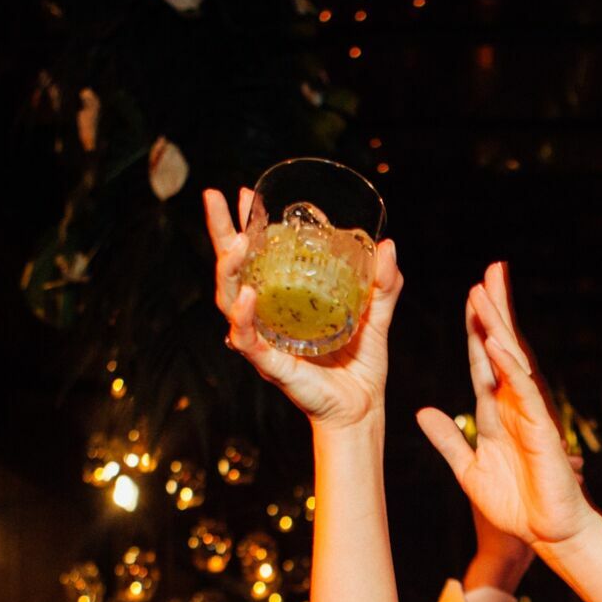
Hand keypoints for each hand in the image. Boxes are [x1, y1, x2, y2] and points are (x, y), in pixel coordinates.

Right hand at [205, 187, 401, 428]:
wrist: (363, 409)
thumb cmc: (361, 366)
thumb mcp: (376, 316)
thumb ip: (383, 284)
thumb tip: (387, 245)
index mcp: (284, 302)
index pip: (257, 257)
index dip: (247, 224)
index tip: (245, 192)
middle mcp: (267, 318)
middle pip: (232, 271)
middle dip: (220, 233)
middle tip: (215, 198)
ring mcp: (264, 341)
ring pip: (230, 299)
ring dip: (229, 268)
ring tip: (236, 242)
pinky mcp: (271, 365)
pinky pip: (249, 339)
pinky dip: (245, 317)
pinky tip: (249, 296)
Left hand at [419, 271, 594, 547]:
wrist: (546, 533)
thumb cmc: (516, 505)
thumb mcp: (468, 470)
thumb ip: (447, 440)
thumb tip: (422, 412)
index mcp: (495, 412)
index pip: (483, 359)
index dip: (476, 327)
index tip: (470, 294)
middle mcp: (514, 404)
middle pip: (503, 347)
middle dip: (495, 308)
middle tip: (491, 269)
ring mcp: (530, 413)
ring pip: (513, 360)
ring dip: (499, 326)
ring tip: (486, 291)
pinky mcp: (542, 429)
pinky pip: (525, 392)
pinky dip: (512, 368)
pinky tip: (500, 344)